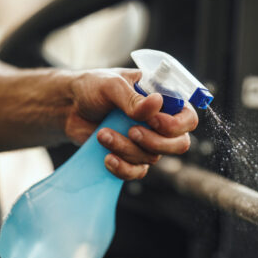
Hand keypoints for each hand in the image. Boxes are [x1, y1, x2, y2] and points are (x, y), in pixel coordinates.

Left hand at [67, 69, 197, 179]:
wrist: (69, 107)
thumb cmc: (93, 88)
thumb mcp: (112, 85)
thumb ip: (132, 98)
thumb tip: (156, 103)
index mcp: (163, 99)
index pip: (188, 118)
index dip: (177, 125)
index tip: (155, 121)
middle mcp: (160, 123)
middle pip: (179, 144)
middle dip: (155, 142)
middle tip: (132, 131)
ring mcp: (146, 142)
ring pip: (152, 157)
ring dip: (126, 148)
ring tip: (103, 134)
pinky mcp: (130, 158)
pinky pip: (136, 172)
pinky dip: (122, 168)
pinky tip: (107, 158)